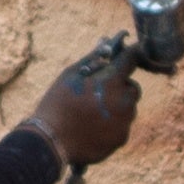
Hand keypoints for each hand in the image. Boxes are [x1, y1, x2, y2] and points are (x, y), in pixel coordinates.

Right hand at [36, 38, 144, 171]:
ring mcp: (124, 122)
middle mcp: (124, 101)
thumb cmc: (58, 104)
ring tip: (91, 112)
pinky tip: (92, 127)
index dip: (129, 54)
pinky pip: (122, 126)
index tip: (127, 53)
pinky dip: (112, 124)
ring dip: (117, 106)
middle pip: (133, 88)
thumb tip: (107, 41)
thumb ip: (93, 58)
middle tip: (99, 92)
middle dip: (121, 87)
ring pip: (128, 108)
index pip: (131, 59)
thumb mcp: (71, 75)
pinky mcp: (121, 139)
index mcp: (112, 81)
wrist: (51, 142)